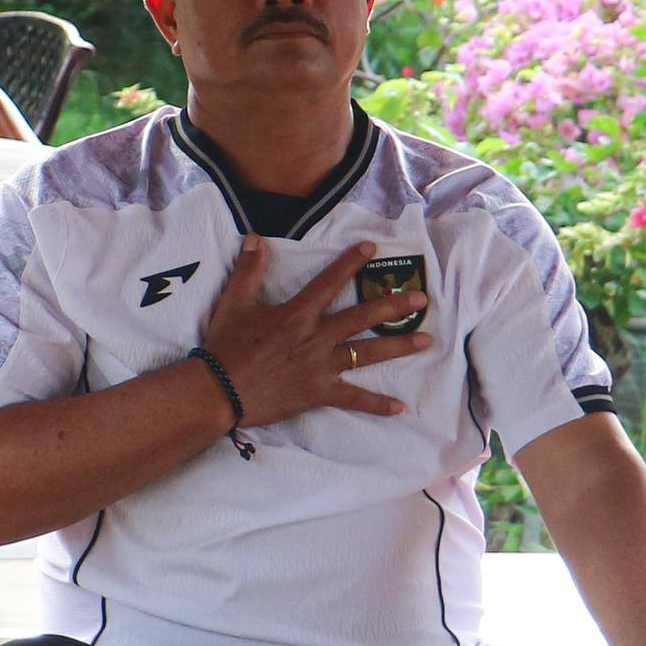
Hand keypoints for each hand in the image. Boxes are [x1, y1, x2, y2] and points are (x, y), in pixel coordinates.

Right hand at [198, 237, 433, 429]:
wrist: (219, 390)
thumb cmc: (225, 346)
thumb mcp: (233, 302)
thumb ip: (248, 269)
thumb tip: (255, 238)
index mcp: (297, 313)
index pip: (330, 281)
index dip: (351, 262)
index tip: (372, 248)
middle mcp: (316, 336)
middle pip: (363, 318)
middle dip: (394, 307)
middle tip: (421, 299)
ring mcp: (321, 366)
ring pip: (368, 354)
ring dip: (399, 347)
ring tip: (426, 341)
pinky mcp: (319, 393)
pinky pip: (353, 398)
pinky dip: (376, 404)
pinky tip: (399, 407)